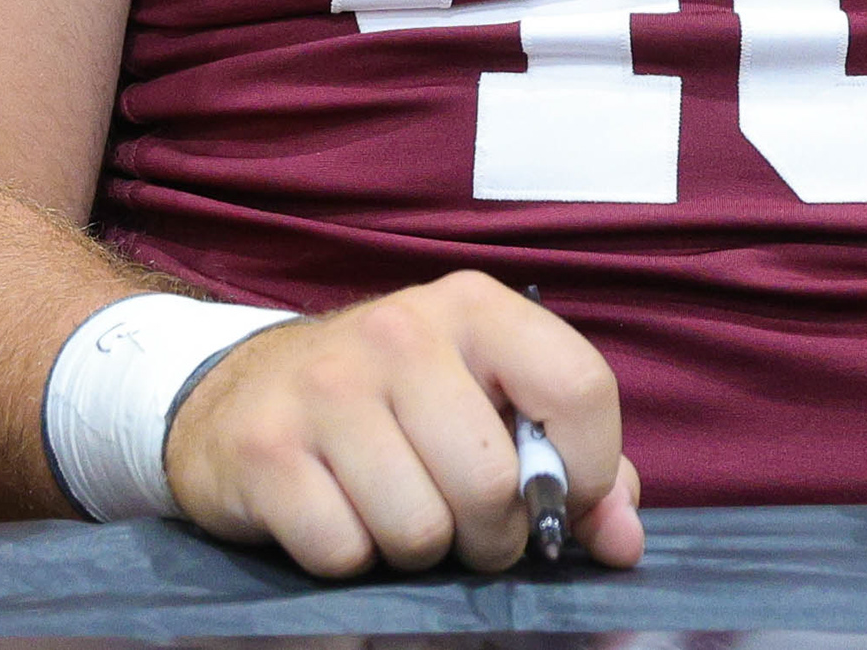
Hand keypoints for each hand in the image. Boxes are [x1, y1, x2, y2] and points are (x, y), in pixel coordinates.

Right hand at [163, 272, 641, 576]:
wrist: (243, 394)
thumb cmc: (394, 406)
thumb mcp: (487, 404)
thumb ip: (572, 466)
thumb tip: (623, 539)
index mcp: (474, 307)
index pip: (578, 387)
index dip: (589, 468)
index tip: (558, 496)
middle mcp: (400, 331)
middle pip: (492, 482)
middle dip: (491, 534)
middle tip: (466, 522)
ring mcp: (326, 387)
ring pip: (420, 529)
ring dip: (419, 549)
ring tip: (399, 512)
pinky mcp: (266, 448)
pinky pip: (344, 551)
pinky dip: (352, 559)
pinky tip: (339, 514)